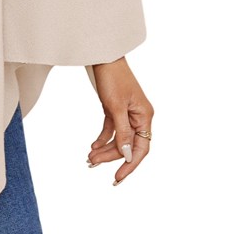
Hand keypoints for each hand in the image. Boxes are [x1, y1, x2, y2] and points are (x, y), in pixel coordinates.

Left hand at [87, 56, 153, 185]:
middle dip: (111, 156)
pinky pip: (111, 128)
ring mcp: (127, 112)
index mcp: (145, 116)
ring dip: (105, 148)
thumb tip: (127, 154)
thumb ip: (122, 131)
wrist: (103, 56)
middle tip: (92, 164)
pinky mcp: (115, 108)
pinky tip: (93, 145)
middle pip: (128, 145)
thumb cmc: (112, 77)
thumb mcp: (115, 106)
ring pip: (118, 138)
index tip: (117, 177)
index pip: (141, 148)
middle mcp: (139, 116)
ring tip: (89, 157)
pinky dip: (103, 137)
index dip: (130, 164)